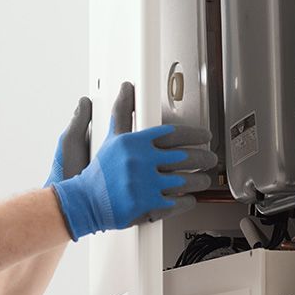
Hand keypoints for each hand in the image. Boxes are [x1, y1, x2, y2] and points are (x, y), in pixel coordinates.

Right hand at [50, 82, 213, 239]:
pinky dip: (187, 201)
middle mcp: (141, 162)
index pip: (174, 134)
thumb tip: (126, 88)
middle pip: (185, 157)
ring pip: (184, 181)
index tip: (205, 137)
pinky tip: (190, 199)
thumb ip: (122, 112)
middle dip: (203, 159)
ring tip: (204, 180)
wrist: (84, 202)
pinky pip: (176, 203)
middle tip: (210, 159)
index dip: (195, 134)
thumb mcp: (112, 138)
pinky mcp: (147, 205)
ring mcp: (145, 184)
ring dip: (199, 181)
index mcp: (136, 143)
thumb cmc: (99, 173)